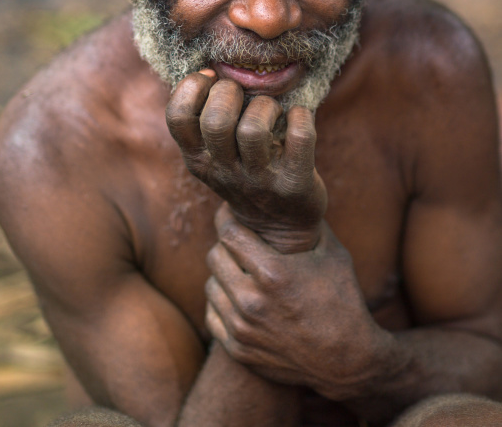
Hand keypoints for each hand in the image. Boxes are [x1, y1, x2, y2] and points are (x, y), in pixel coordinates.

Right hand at [166, 72, 326, 250]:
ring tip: (271, 109)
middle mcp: (224, 171)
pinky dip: (301, 116)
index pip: (177, 117)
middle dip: (229, 92)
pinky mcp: (294, 183)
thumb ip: (205, 121)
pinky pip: (300, 138)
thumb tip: (210, 71)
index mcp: (198, 159)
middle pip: (215, 121)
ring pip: (253, 130)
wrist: (278, 226)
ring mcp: (259, 180)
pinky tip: (298, 116)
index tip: (211, 78)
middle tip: (243, 94)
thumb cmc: (244, 173)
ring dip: (265, 105)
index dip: (192, 87)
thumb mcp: (213, 155)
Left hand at [205, 204, 395, 401]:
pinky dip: (222, 302)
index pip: (229, 232)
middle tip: (239, 242)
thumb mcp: (334, 254)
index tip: (230, 211)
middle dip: (225, 244)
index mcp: (272, 272)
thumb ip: (311, 224)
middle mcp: (251, 300)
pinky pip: (212, 314)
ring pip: (211, 285)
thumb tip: (297, 198)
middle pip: (214, 256)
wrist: (347, 360)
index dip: (226, 217)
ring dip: (223, 273)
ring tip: (241, 270)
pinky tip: (238, 296)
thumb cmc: (343, 301)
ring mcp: (242, 328)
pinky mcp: (238, 350)